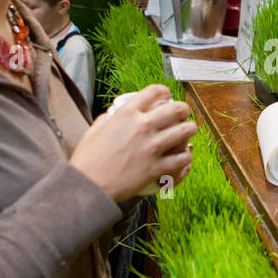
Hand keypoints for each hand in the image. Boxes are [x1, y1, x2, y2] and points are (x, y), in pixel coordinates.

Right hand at [69, 84, 195, 202]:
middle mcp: (142, 126)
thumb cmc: (87, 159)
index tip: (167, 95)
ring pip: (186, 131)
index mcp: (126, 113)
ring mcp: (152, 147)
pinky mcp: (157, 167)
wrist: (88, 186)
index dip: (165, 91)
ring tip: (188, 131)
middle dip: (183, 110)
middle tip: (183, 114)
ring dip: (190, 130)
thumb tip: (115, 115)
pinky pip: (182, 158)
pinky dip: (186, 156)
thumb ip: (108, 119)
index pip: (154, 91)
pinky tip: (184, 156)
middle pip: (177, 109)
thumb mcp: (95, 130)